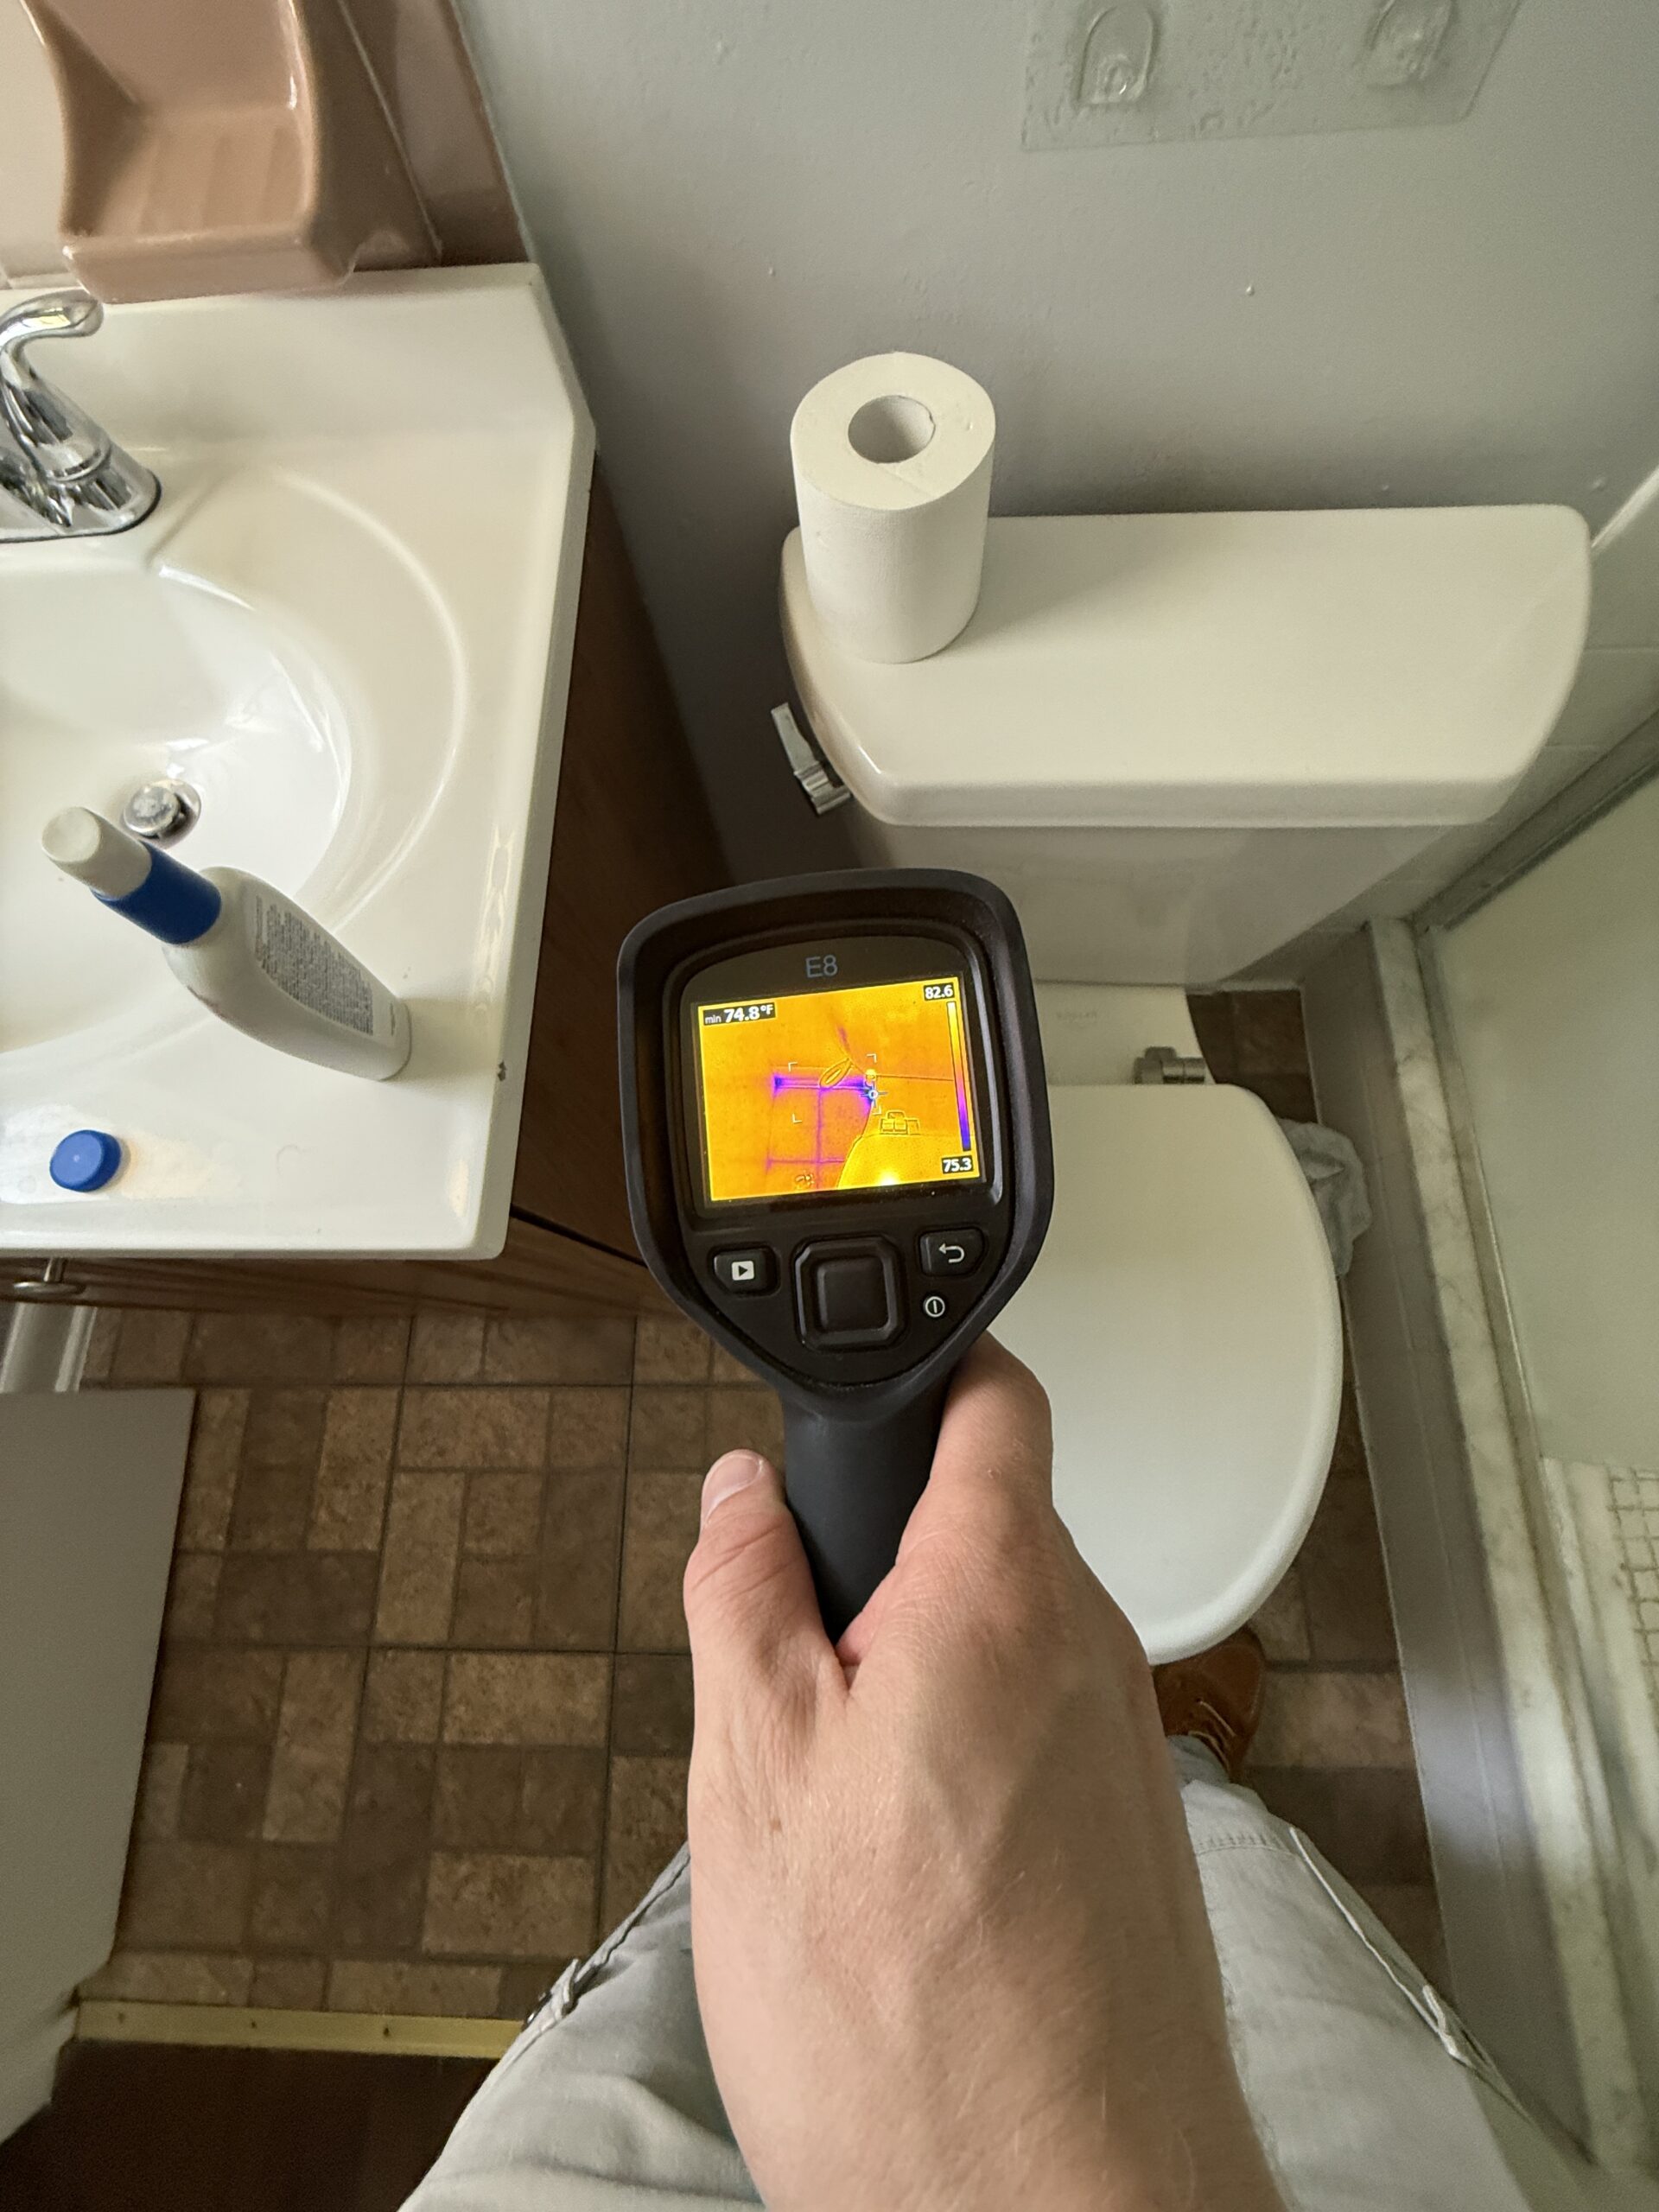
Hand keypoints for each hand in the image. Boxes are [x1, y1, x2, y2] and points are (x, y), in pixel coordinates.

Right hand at [683, 1336, 1282, 2211]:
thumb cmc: (918, 2032)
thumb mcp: (756, 1777)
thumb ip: (745, 1601)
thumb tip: (740, 1495)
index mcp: (1003, 1596)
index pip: (995, 1396)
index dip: (921, 1372)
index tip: (861, 1402)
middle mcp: (1093, 1653)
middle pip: (984, 1531)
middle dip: (882, 1576)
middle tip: (798, 1682)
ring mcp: (1127, 1748)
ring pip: (1001, 1646)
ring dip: (914, 1689)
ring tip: (842, 1817)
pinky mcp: (1137, 1836)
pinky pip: (1036, 1741)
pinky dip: (963, 1770)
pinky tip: (906, 1883)